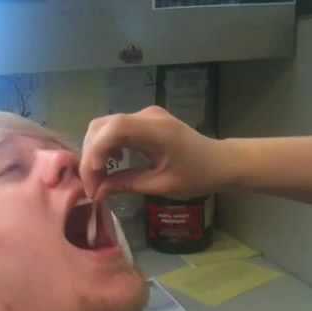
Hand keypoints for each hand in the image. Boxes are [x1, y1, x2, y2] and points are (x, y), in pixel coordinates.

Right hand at [79, 106, 228, 199]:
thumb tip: (97, 193)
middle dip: (90, 155)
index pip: (114, 129)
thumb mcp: (162, 186)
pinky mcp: (142, 121)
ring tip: (98, 177)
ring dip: (95, 151)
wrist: (221, 161)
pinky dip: (105, 146)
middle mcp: (146, 116)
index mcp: (156, 130)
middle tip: (91, 184)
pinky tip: (110, 164)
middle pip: (102, 125)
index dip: (96, 150)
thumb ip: (127, 185)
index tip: (94, 177)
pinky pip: (114, 129)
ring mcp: (144, 116)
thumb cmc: (197, 176)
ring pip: (104, 126)